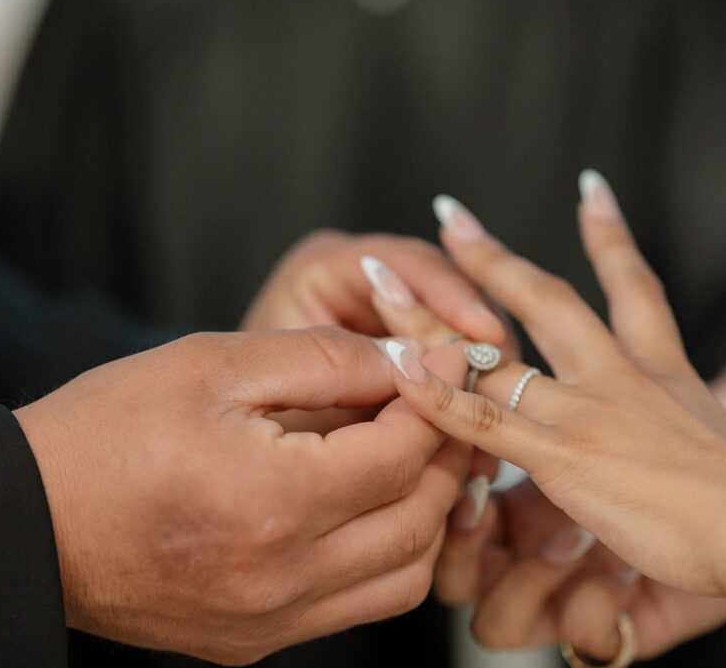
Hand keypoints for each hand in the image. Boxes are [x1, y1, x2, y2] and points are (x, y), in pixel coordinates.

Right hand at [14, 326, 469, 664]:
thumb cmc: (106, 432)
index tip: (441, 368)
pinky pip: (357, 605)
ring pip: (403, 576)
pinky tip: (364, 508)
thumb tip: (408, 363)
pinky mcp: (255, 642)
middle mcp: (281, 579)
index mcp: (271, 502)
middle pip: (419, 521)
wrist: (28, 516)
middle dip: (444, 457)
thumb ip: (326, 358)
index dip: (434, 403)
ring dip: (424, 515)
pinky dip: (384, 556)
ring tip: (407, 459)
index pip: (402, 456)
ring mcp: (270, 621)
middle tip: (438, 408)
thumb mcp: (214, 363)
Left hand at [240, 229, 511, 434]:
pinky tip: (477, 461)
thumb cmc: (239, 423)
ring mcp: (389, 324)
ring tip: (494, 437)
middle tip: (504, 389)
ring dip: (478, 392)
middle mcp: (363, 284)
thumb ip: (360, 373)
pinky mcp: (406, 368)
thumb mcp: (295, 393)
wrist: (221, 458)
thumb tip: (439, 375)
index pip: (405, 264)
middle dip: (477, 350)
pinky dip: (463, 421)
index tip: (484, 334)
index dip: (450, 297)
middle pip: (447, 298)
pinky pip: (452, 386)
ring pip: (460, 347)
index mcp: (327, 267)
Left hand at [383, 174, 725, 656]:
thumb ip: (695, 446)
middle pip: (544, 298)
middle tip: (451, 215)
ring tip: (381, 274)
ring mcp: (585, 409)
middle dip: (493, 256)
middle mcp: (619, 376)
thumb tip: (699, 462)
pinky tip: (394, 363)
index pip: (635, 288)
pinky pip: (480, 415)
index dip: (611, 237)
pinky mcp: (561, 453)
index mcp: (664, 372)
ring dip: (431, 313)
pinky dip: (434, 389)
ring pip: (491, 349)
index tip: (591, 191)